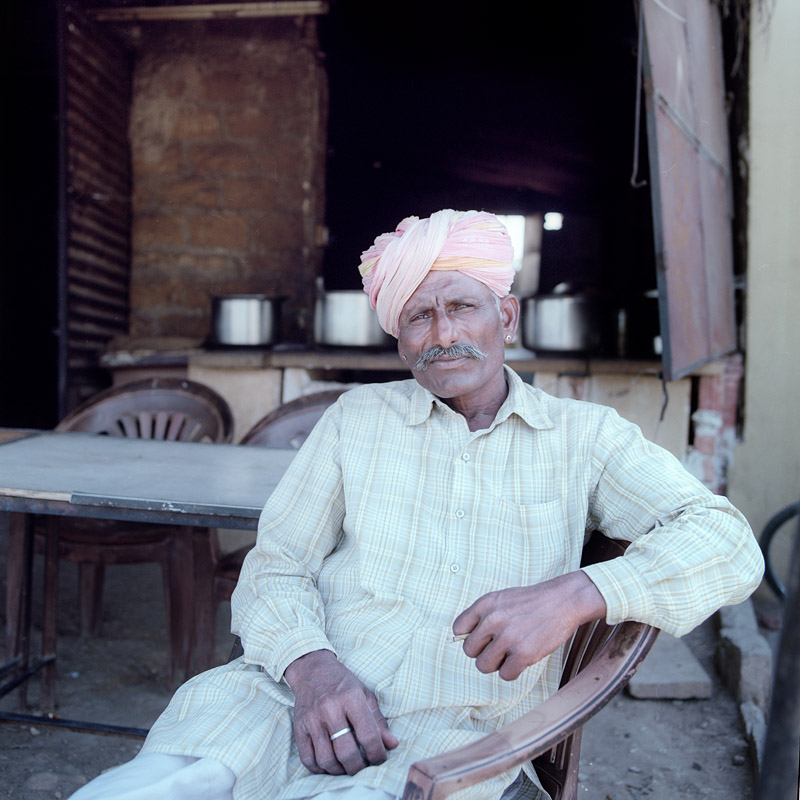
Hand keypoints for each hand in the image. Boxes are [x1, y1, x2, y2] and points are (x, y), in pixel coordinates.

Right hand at [284, 649, 398, 775]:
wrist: (312, 669)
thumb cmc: (342, 683)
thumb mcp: (364, 694)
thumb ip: (377, 721)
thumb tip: (392, 744)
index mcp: (351, 698)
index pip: (368, 734)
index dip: (377, 753)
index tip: (380, 759)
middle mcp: (330, 709)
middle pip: (346, 751)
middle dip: (358, 767)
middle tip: (363, 767)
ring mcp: (312, 719)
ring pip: (326, 759)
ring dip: (339, 771)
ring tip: (347, 767)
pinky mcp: (299, 727)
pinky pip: (307, 758)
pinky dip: (319, 769)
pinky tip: (330, 765)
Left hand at [452, 571, 606, 680]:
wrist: (563, 601)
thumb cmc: (532, 602)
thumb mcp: (502, 598)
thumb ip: (483, 615)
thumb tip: (465, 638)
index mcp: (485, 604)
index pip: (458, 628)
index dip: (469, 636)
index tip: (482, 638)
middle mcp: (493, 620)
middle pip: (469, 651)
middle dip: (483, 652)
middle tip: (499, 647)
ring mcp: (507, 637)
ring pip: (484, 666)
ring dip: (496, 664)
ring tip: (510, 654)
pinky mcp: (523, 654)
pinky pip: (505, 675)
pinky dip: (513, 671)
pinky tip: (522, 658)